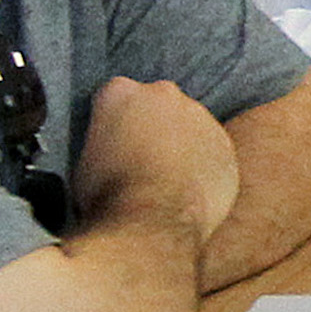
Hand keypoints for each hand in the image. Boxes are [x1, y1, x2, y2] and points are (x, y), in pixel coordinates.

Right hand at [74, 79, 238, 241]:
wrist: (154, 220)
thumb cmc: (107, 193)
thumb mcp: (83, 159)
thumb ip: (101, 135)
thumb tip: (110, 144)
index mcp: (121, 91)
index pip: (115, 97)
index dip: (112, 122)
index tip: (111, 142)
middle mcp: (165, 94)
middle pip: (157, 103)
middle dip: (151, 124)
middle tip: (140, 157)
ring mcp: (201, 116)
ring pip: (189, 124)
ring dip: (181, 142)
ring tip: (166, 177)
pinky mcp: (226, 143)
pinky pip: (212, 150)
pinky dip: (204, 163)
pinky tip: (190, 187)